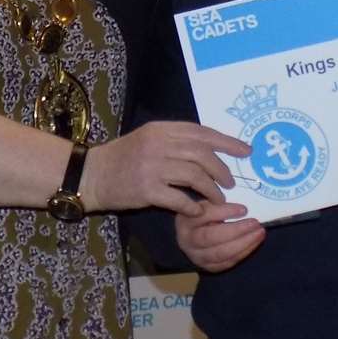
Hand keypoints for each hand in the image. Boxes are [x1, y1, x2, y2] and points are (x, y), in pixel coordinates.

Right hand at [83, 121, 248, 216]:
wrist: (91, 174)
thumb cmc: (123, 156)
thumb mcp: (149, 139)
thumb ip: (176, 140)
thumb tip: (211, 148)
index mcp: (161, 129)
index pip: (201, 132)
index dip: (226, 142)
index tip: (246, 151)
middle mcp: (158, 144)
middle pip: (202, 154)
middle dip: (222, 169)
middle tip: (232, 182)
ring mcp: (152, 167)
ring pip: (195, 176)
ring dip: (212, 189)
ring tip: (218, 198)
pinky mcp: (146, 189)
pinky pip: (179, 198)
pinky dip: (192, 205)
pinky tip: (196, 210)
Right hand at [175, 202, 264, 272]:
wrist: (191, 238)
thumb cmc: (202, 216)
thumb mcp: (205, 204)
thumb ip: (217, 203)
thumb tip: (241, 207)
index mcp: (186, 220)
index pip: (205, 215)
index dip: (225, 212)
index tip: (244, 209)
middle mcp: (188, 241)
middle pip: (211, 237)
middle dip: (237, 230)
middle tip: (256, 223)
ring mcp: (197, 257)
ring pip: (221, 253)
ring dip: (244, 244)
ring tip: (259, 233)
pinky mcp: (208, 267)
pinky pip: (227, 262)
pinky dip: (243, 253)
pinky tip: (254, 243)